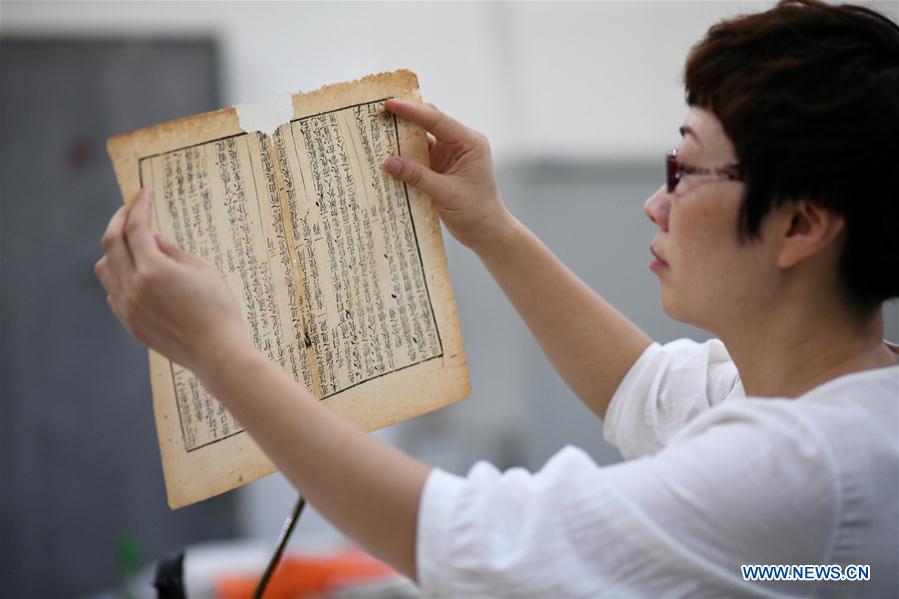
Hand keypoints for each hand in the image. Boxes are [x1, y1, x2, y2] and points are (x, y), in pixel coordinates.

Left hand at [94, 188, 253, 380]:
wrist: (218, 353)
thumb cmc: (219, 308)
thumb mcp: (203, 270)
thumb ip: (172, 251)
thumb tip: (151, 238)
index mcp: (154, 270)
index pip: (137, 228)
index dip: (139, 206)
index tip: (144, 192)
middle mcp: (133, 288)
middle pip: (112, 243)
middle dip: (121, 219)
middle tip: (131, 208)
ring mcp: (128, 308)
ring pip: (105, 268)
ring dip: (114, 249)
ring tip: (131, 242)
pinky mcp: (131, 324)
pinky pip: (113, 292)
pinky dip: (118, 276)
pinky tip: (136, 274)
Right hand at [383, 99, 514, 250]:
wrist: (486, 232)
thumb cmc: (476, 212)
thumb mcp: (446, 193)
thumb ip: (417, 176)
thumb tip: (388, 162)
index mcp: (469, 143)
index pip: (437, 120)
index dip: (412, 111)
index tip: (389, 104)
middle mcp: (460, 144)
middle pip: (429, 123)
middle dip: (404, 118)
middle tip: (378, 113)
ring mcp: (449, 155)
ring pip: (421, 139)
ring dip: (401, 138)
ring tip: (376, 131)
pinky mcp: (440, 168)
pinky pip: (419, 156)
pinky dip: (404, 157)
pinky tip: (386, 156)